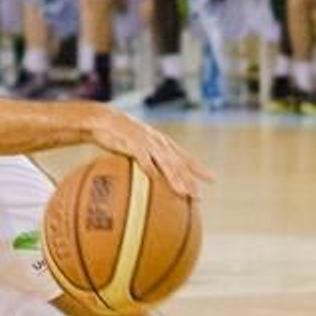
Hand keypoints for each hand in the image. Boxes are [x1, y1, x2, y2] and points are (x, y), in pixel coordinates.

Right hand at [90, 108, 211, 196]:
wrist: (102, 118)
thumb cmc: (120, 135)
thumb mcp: (137, 147)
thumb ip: (147, 161)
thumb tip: (152, 181)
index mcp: (162, 143)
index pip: (185, 156)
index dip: (199, 168)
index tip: (213, 179)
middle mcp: (158, 142)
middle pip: (179, 163)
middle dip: (190, 180)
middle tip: (198, 197)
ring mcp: (146, 142)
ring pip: (165, 161)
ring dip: (175, 177)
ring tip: (182, 192)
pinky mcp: (131, 142)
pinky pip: (142, 156)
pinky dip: (148, 166)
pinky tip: (153, 177)